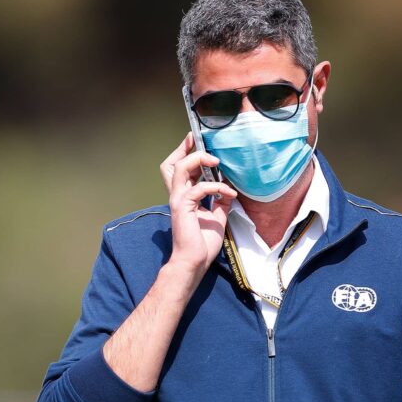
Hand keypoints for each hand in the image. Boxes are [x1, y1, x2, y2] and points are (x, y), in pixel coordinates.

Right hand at [163, 134, 236, 276]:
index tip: (198, 141)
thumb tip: (230, 189)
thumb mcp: (217, 217)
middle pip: (172, 163)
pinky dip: (215, 187)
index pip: (179, 168)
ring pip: (181, 168)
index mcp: (184, 196)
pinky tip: (228, 193)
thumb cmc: (202, 243)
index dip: (185, 153)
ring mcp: (178, 200)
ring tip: (217, 161)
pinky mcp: (183, 208)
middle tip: (198, 140)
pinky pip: (198, 189)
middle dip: (184, 149)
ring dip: (199, 160)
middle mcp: (177, 195)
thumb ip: (220, 201)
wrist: (195, 262)